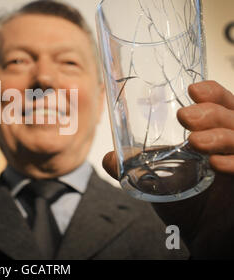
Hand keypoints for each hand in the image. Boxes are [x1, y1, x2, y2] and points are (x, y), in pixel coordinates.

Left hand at [102, 80, 233, 258]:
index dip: (214, 94)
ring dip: (222, 135)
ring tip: (194, 141)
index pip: (224, 106)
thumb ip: (132, 167)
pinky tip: (216, 164)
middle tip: (185, 117)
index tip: (193, 90)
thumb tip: (107, 158)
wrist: (203, 238)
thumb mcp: (157, 181)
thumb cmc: (186, 203)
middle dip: (213, 112)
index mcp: (219, 136)